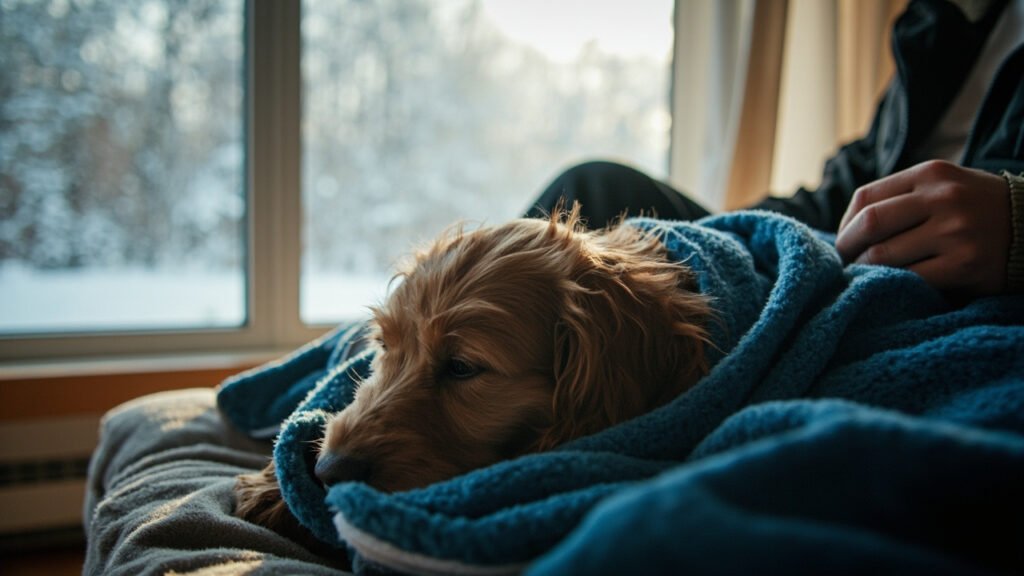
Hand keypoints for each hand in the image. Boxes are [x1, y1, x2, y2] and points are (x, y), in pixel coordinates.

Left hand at [835, 160, 1010, 295]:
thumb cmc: (978, 209)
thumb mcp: (945, 187)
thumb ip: (902, 198)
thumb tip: (847, 229)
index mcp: (931, 174)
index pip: (865, 198)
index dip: (845, 225)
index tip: (843, 243)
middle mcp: (942, 198)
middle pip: (870, 224)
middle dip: (847, 249)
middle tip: (843, 265)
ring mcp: (955, 232)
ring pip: (884, 255)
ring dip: (864, 271)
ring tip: (862, 277)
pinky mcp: (965, 265)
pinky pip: (910, 279)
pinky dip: (892, 285)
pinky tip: (891, 287)